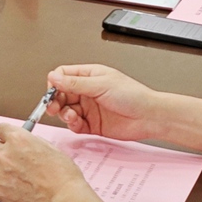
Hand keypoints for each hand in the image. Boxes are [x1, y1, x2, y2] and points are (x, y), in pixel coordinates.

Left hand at [0, 123, 87, 201]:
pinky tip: (1, 184)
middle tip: (10, 158)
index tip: (9, 140)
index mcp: (18, 139)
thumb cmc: (63, 175)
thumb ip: (31, 142)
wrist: (65, 198)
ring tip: (0, 169)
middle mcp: (5, 153)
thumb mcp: (50, 148)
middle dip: (0, 151)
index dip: (6, 135)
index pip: (0, 129)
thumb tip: (24, 142)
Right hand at [44, 64, 165, 142]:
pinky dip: (72, 125)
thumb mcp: (101, 85)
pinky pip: (75, 125)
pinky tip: (76, 122)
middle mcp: (88, 92)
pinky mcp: (92, 124)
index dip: (55, 83)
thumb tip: (54, 77)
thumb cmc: (133, 95)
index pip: (63, 76)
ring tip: (70, 115)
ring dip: (64, 113)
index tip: (52, 91)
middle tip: (53, 107)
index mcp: (89, 76)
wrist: (149, 117)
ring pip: (66, 110)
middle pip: (61, 94)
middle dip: (55, 101)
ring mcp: (89, 108)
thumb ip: (75, 83)